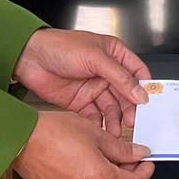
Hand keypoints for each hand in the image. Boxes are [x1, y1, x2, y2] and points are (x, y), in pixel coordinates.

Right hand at [14, 111, 154, 178]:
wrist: (20, 139)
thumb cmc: (51, 133)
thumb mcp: (94, 133)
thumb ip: (121, 147)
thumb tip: (138, 153)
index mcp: (99, 178)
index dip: (144, 173)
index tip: (147, 164)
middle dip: (128, 174)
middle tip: (130, 158)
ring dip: (109, 177)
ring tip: (107, 157)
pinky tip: (88, 163)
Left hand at [15, 28, 150, 133]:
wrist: (29, 57)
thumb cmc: (60, 47)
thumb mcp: (95, 58)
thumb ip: (120, 77)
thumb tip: (140, 94)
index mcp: (114, 55)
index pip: (137, 73)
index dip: (144, 88)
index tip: (149, 104)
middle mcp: (106, 72)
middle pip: (126, 94)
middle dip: (130, 109)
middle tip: (133, 122)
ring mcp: (93, 88)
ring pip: (112, 107)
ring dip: (116, 119)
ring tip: (118, 131)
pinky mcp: (80, 102)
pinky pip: (95, 116)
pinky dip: (100, 125)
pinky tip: (104, 132)